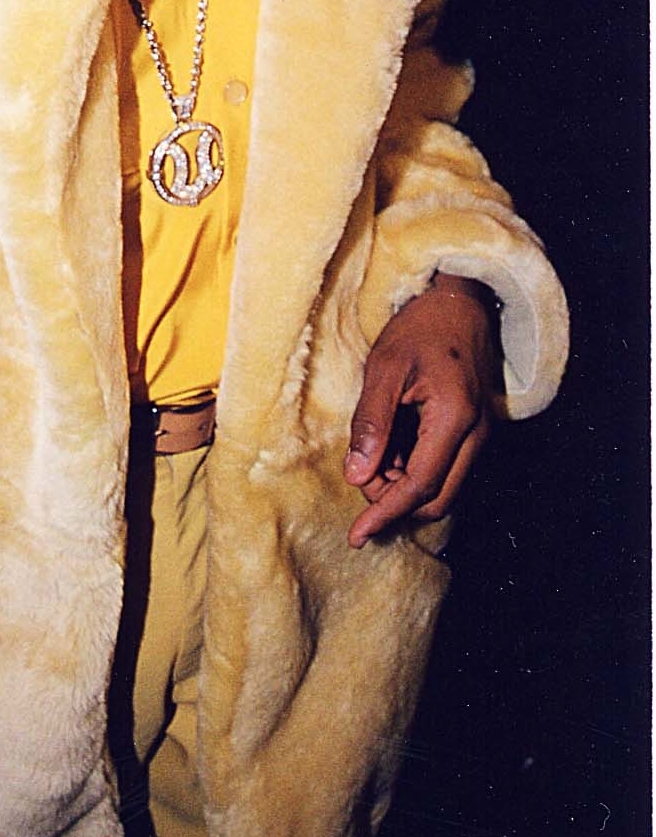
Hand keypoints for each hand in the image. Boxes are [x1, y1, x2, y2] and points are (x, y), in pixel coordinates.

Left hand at [345, 274, 497, 547]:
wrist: (459, 302)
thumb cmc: (420, 329)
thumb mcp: (384, 369)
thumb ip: (371, 424)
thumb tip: (357, 477)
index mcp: (455, 418)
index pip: (420, 486)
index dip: (385, 513)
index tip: (356, 535)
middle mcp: (476, 435)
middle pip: (437, 499)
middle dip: (395, 502)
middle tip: (360, 474)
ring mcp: (480, 436)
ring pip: (443, 488)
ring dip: (404, 487)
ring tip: (371, 455)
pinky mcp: (474, 432)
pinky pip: (446, 469)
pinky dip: (415, 470)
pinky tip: (389, 447)